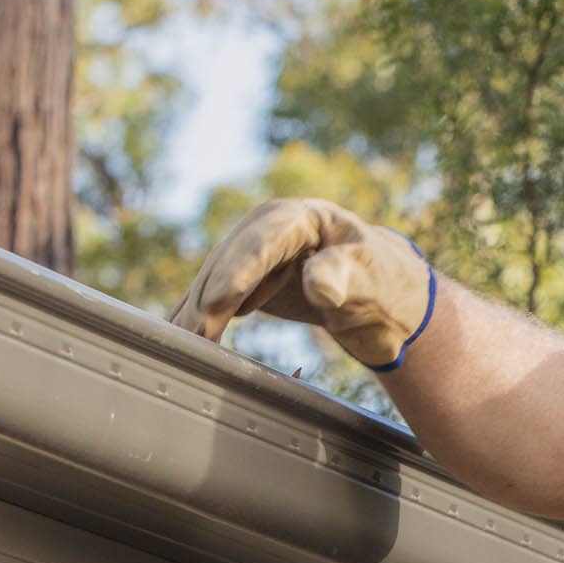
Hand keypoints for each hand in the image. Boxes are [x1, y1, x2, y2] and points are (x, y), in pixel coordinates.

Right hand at [170, 197, 435, 367]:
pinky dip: (199, 318)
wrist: (381, 293)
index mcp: (301, 218)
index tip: (219, 299)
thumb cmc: (381, 281)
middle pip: (231, 260)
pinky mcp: (244, 280)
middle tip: (195, 333)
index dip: (240, 269)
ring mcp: (252, 254)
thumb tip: (320, 287)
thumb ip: (345, 277)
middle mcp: (268, 230)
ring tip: (183, 344)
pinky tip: (181, 339)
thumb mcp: (371, 279)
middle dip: (210, 296)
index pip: (265, 241)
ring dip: (197, 312)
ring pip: (216, 280)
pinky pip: (216, 297)